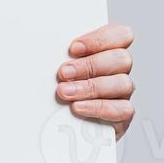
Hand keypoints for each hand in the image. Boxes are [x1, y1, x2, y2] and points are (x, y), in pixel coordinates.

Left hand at [56, 24, 134, 140]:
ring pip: (123, 83)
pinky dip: (98, 107)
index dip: (100, 39)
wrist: (62, 127)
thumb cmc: (59, 90)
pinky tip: (78, 107)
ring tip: (65, 92)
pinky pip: (122, 109)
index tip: (73, 48)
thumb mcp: (57, 69)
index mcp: (107, 52)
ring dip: (91, 86)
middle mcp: (118, 71)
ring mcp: (122, 94)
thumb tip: (40, 49)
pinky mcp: (122, 116)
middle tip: (63, 73)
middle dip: (90, 65)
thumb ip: (59, 57)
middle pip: (121, 59)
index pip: (121, 35)